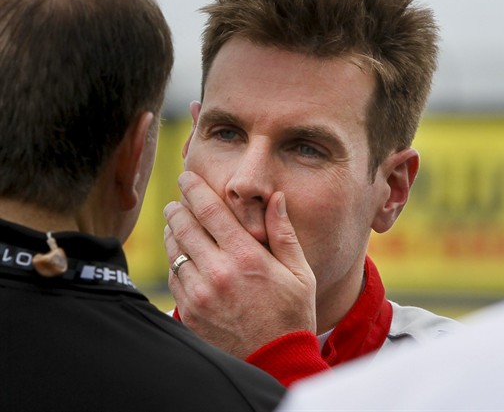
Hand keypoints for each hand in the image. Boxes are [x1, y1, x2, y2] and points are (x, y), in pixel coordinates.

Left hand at [164, 171, 316, 358]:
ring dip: (172, 232)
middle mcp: (218, 272)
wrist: (276, 360)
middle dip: (178, 207)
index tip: (186, 177)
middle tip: (178, 200)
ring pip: (174, 251)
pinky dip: (173, 259)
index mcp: (246, 257)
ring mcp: (200, 294)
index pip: (210, 211)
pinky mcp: (190, 312)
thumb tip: (276, 198)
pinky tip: (180, 254)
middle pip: (184, 226)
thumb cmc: (293, 313)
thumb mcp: (299, 272)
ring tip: (175, 223)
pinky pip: (173, 277)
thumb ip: (284, 233)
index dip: (194, 189)